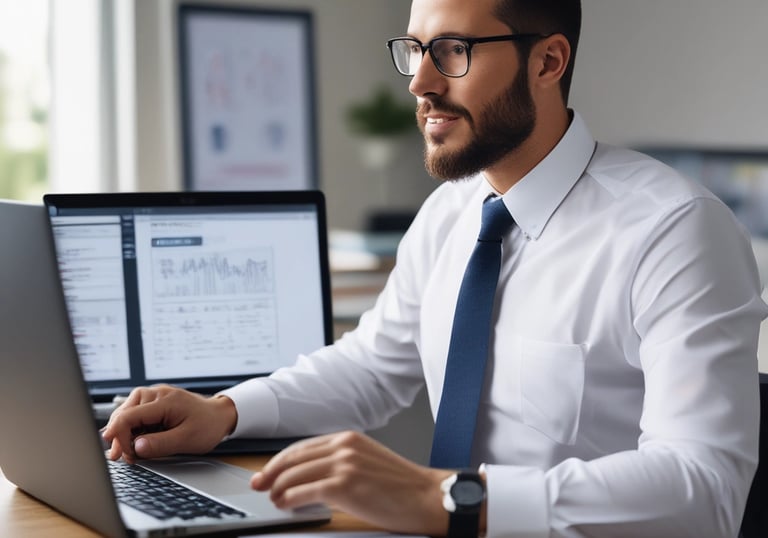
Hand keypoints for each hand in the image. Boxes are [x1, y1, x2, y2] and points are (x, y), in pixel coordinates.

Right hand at [101, 384, 236, 462]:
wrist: (220, 415)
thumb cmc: (207, 426)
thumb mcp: (186, 439)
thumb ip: (160, 444)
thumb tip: (136, 448)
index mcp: (163, 400)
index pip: (127, 416)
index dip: (119, 437)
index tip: (121, 455)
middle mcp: (155, 394)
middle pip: (122, 414)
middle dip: (120, 437)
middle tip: (128, 458)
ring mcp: (153, 396)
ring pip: (125, 414)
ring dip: (125, 434)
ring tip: (135, 452)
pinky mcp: (153, 403)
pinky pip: (135, 415)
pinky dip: (133, 430)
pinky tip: (140, 442)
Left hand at [251, 431, 452, 535]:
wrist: (426, 497)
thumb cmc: (401, 486)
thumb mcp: (368, 461)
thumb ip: (340, 463)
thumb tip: (310, 477)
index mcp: (348, 438)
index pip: (302, 447)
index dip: (280, 461)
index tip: (268, 471)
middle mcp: (344, 447)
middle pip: (293, 458)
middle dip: (271, 472)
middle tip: (259, 484)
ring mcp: (344, 465)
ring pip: (295, 475)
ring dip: (278, 489)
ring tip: (273, 499)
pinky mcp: (344, 485)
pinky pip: (305, 492)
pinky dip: (290, 499)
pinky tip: (285, 505)